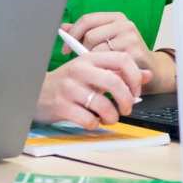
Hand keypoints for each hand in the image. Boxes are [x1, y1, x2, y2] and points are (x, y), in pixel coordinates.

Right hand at [35, 52, 151, 127]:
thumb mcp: (92, 72)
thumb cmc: (67, 83)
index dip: (135, 77)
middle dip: (127, 101)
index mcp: (88, 59)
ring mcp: (69, 88)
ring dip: (112, 117)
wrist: (34, 91)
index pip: (122, 59)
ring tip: (107, 117)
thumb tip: (148, 75)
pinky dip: (94, 124)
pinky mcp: (61, 105)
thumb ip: (119, 73)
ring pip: (104, 106)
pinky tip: (90, 119)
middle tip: (126, 108)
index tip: (135, 91)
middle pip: (115, 82)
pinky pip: (89, 120)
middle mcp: (79, 70)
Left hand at [61, 13, 174, 93]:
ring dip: (95, 62)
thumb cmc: (123, 53)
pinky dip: (105, 70)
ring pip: (98, 50)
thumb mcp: (103, 39)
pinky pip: (109, 63)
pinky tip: (108, 73)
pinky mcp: (135, 53)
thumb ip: (84, 33)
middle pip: (90, 36)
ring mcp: (131, 38)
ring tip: (100, 67)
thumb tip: (62, 27)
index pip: (86, 20)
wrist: (150, 69)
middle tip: (86, 62)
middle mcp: (124, 24)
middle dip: (83, 51)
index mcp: (115, 17)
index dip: (73, 34)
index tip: (65, 49)